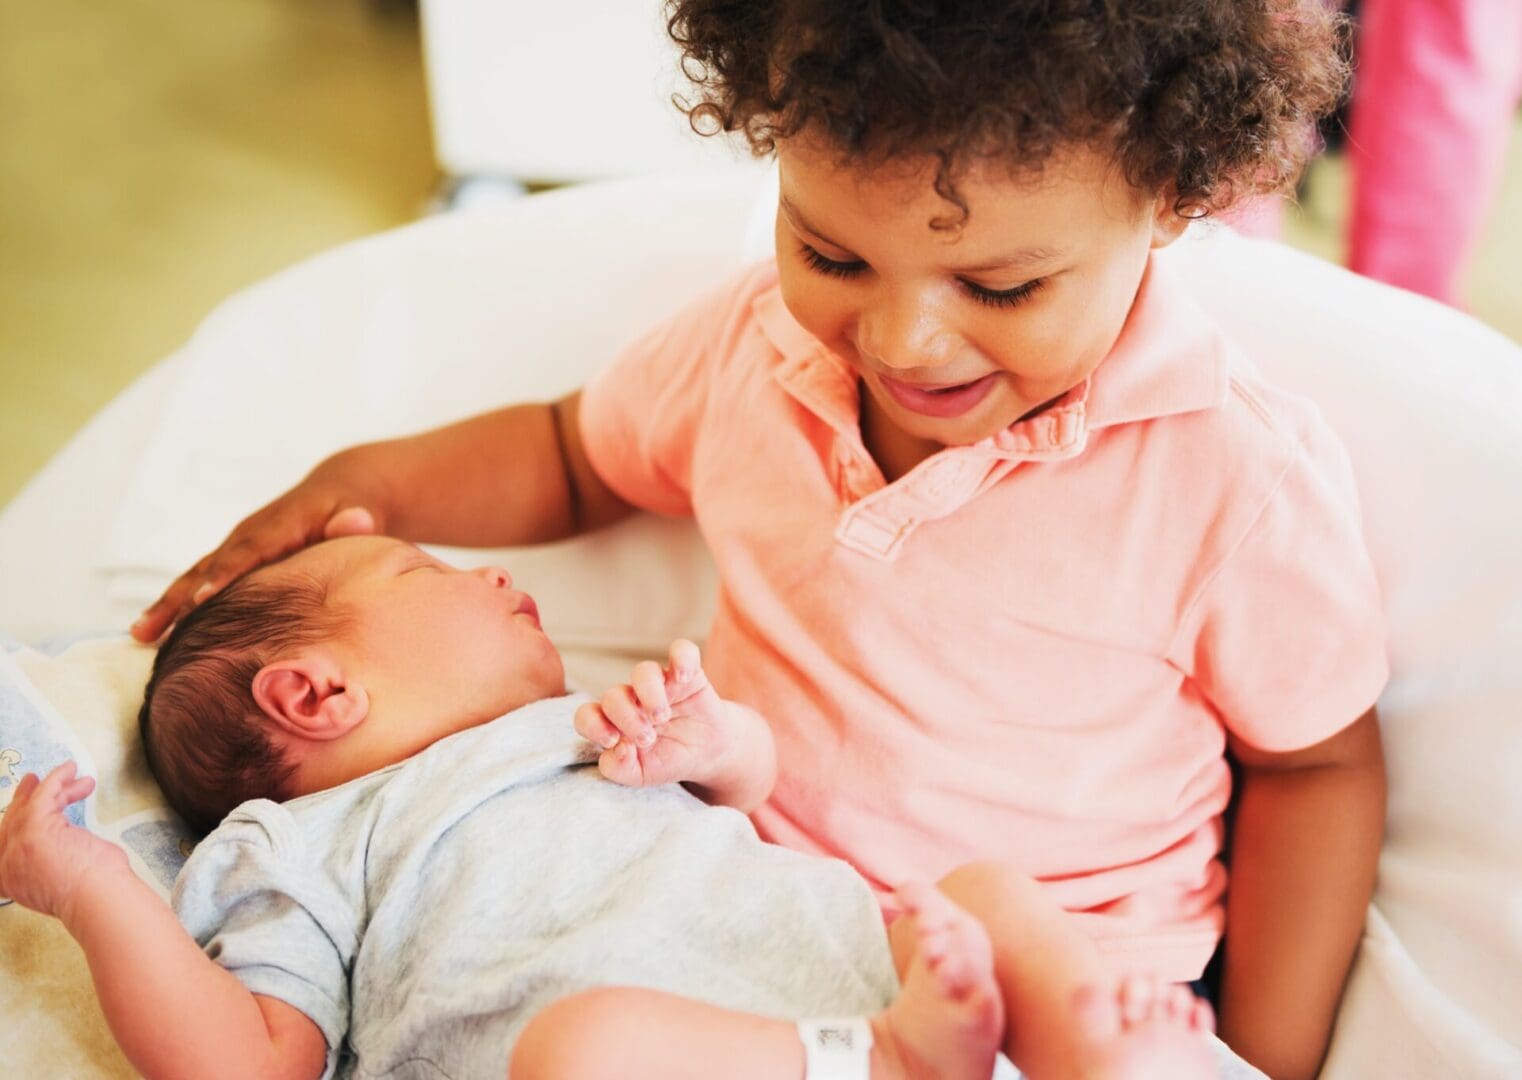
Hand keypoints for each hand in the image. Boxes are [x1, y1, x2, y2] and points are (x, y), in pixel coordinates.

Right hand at [0, 762, 126, 924]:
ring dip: (50, 787)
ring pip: (31, 806)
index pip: (5, 845)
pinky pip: (45, 793)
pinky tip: (70, 769)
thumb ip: (45, 867)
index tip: (25, 807)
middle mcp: (6, 864)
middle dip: (24, 799)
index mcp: (8, 881)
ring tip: (67, 774)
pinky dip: (57, 778)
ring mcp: (19, 844)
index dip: (14, 823)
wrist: (96, 899)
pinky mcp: (37, 826)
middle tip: (35, 782)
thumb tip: (59, 849)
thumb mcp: (58, 883)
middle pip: (13, 821)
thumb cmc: (91, 895)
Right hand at [131, 456, 383, 642]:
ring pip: (196, 576)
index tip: (201, 600)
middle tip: (149, 630)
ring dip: (167, 605)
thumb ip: (356, 521)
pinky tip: (158, 636)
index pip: (249, 552)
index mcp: (279, 524)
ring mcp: (238, 547)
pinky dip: (180, 607)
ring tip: (138, 636)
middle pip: (208, 567)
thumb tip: (356, 519)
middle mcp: (249, 534)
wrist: (341, 492)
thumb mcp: (360, 511)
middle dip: (178, 598)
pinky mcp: (234, 561)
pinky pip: (201, 583)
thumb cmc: (354, 509)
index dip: (225, 575)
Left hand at [574, 640, 736, 789]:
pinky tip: (683, 678)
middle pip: (614, 695)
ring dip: (649, 693)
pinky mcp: (687, 674)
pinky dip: (682, 658)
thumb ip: (619, 768)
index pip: (587, 715)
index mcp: (613, 723)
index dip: (593, 725)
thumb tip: (618, 747)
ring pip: (643, 671)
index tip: (613, 741)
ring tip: (662, 716)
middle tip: (647, 738)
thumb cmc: (667, 761)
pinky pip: (681, 650)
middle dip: (626, 717)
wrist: (707, 754)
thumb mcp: (641, 775)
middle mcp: (632, 699)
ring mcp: (659, 683)